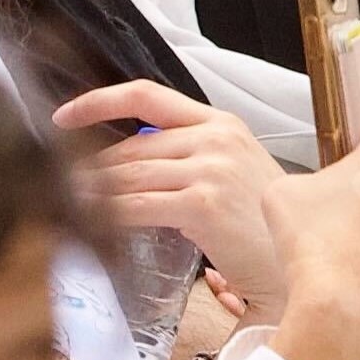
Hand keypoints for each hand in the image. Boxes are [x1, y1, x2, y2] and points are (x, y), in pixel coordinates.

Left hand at [56, 81, 293, 313]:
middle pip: (131, 146)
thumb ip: (189, 161)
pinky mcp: (202, 203)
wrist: (298, 264)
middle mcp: (216, 138)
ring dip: (92, 194)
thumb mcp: (233, 176)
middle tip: (61, 186)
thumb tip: (130, 168)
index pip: (148, 95)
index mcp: (222, 124)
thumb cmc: (267, 229)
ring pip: (129, 176)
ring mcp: (210, 168)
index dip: (99, 101)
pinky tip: (92, 225)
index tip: (64, 116)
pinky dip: (107, 216)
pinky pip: (137, 206)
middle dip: (91, 169)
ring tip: (68, 205)